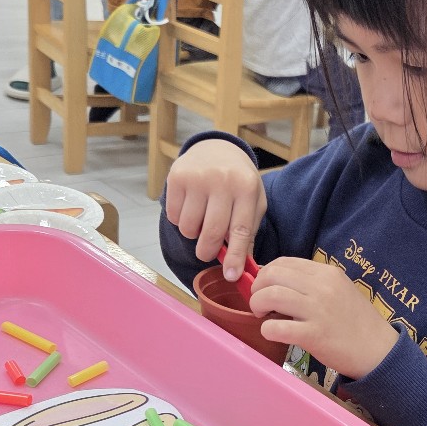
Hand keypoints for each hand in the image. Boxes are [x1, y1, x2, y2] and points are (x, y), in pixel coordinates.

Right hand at [165, 139, 265, 277]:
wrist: (216, 149)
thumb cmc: (238, 183)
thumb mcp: (252, 203)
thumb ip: (247, 233)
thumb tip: (240, 268)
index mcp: (246, 188)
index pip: (240, 230)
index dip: (235, 257)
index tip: (231, 276)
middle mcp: (222, 181)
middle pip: (211, 232)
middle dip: (208, 252)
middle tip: (206, 254)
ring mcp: (198, 178)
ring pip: (189, 227)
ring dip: (193, 234)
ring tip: (201, 221)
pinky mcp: (177, 177)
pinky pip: (174, 216)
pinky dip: (180, 220)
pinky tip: (190, 207)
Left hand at [247, 257, 398, 380]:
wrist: (378, 350)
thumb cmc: (357, 322)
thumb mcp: (340, 290)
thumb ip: (313, 284)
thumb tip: (279, 283)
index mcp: (327, 273)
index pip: (284, 262)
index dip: (266, 273)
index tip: (265, 287)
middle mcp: (322, 288)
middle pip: (272, 275)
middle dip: (257, 288)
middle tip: (260, 303)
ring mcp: (318, 311)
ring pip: (270, 296)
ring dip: (257, 305)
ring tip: (263, 316)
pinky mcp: (314, 335)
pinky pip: (277, 327)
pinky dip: (267, 329)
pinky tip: (272, 332)